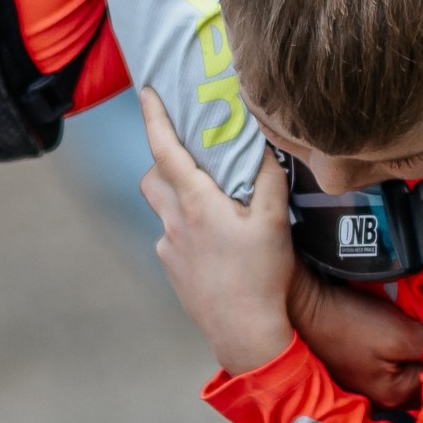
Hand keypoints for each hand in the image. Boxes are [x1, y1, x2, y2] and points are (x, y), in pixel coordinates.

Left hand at [138, 87, 294, 374]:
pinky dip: (187, 229)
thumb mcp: (275, 221)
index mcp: (196, 202)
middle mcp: (174, 221)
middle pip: (153, 177)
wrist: (244, 331)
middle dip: (162, 159)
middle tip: (187, 152)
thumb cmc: (260, 275)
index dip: (155, 117)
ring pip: (162, 209)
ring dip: (176, 196)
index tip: (147, 92)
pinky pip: (172, 238)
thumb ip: (270, 179)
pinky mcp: (173, 270)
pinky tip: (216, 242)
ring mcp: (169, 248)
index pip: (165, 148)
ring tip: (209, 200)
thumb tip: (268, 146)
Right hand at [288, 264, 422, 408]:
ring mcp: (369, 381)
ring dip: (419, 349)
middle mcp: (383, 396)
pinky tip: (406, 327)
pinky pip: (393, 358)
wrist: (306, 306)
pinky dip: (403, 344)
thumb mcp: (399, 335)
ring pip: (409, 366)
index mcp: (395, 396)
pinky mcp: (361, 363)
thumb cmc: (352, 324)